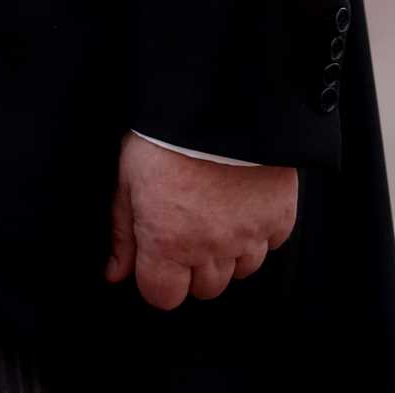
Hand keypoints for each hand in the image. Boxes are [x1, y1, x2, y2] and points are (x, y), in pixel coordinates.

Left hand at [106, 132, 296, 310]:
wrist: (217, 97)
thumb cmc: (163, 133)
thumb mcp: (127, 176)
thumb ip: (123, 230)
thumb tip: (115, 272)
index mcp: (167, 242)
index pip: (163, 297)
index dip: (157, 276)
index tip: (158, 251)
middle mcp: (210, 248)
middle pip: (204, 288)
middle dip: (192, 264)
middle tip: (186, 222)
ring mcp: (248, 235)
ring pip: (239, 270)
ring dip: (227, 250)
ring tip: (215, 208)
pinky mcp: (279, 217)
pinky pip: (270, 244)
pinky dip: (257, 230)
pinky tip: (242, 200)